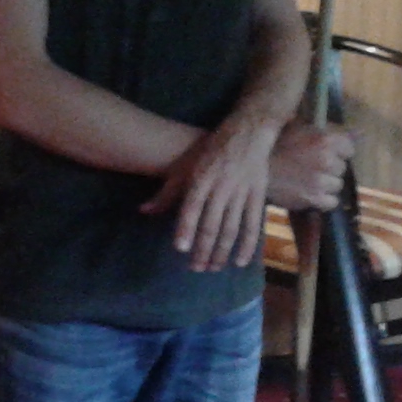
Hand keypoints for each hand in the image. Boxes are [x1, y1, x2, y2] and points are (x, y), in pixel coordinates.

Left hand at [141, 123, 275, 272]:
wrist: (247, 133)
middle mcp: (221, 188)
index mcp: (201, 179)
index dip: (186, 228)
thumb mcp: (185, 167)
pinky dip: (248, 245)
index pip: (192, 207)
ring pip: (231, 228)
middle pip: (211, 224)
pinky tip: (240, 261)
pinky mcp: (258, 196)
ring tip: (213, 268)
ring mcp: (241, 193)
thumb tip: (143, 210)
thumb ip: (167, 193)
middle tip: (196, 268)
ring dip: (222, 251)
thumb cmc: (210, 151)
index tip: (180, 248)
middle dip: (203, 249)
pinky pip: (253, 225)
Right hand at [266, 120, 354, 211]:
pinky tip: (311, 193)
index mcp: (324, 139)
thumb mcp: (300, 128)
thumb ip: (331, 131)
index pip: (349, 148)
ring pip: (337, 185)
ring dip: (327, 184)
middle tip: (313, 166)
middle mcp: (326, 160)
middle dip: (331, 168)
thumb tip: (362, 133)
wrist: (251, 169)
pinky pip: (331, 202)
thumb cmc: (274, 144)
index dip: (339, 151)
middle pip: (342, 168)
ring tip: (310, 180)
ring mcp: (320, 181)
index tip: (327, 152)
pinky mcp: (313, 199)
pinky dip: (323, 199)